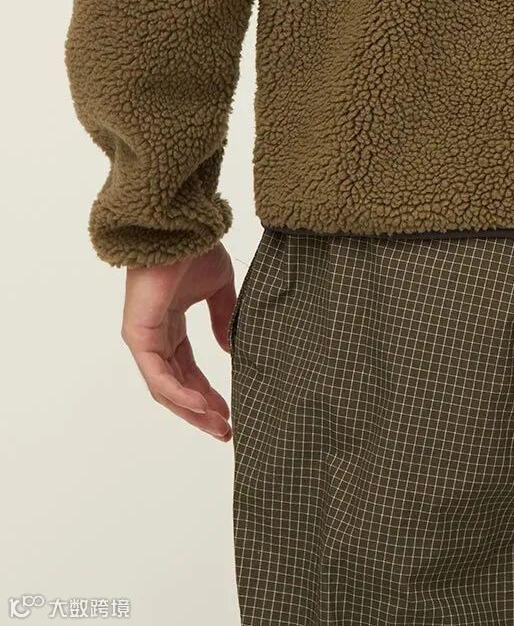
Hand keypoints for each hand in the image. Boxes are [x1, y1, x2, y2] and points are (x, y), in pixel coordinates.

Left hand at [121, 243, 236, 439]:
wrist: (181, 230)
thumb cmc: (196, 250)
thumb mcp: (218, 288)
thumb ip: (221, 318)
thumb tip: (229, 350)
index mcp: (170, 324)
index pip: (186, 370)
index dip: (207, 393)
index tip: (229, 411)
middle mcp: (154, 336)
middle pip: (175, 386)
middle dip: (200, 411)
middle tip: (225, 430)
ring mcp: (144, 338)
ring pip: (165, 388)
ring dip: (192, 410)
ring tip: (218, 424)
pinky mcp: (139, 336)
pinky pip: (159, 375)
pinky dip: (179, 394)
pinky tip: (201, 405)